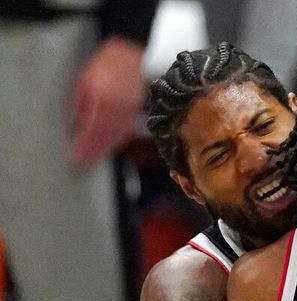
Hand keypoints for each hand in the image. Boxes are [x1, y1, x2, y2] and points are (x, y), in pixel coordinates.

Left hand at [71, 36, 145, 168]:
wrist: (136, 57)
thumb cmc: (108, 65)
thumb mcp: (85, 79)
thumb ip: (81, 102)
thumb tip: (76, 122)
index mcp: (103, 100)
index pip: (92, 130)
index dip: (85, 146)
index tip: (77, 158)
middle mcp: (119, 110)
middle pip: (106, 137)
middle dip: (94, 152)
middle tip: (83, 164)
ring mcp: (131, 112)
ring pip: (117, 136)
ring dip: (106, 149)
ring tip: (94, 158)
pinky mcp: (138, 113)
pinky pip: (126, 131)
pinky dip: (117, 140)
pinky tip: (110, 145)